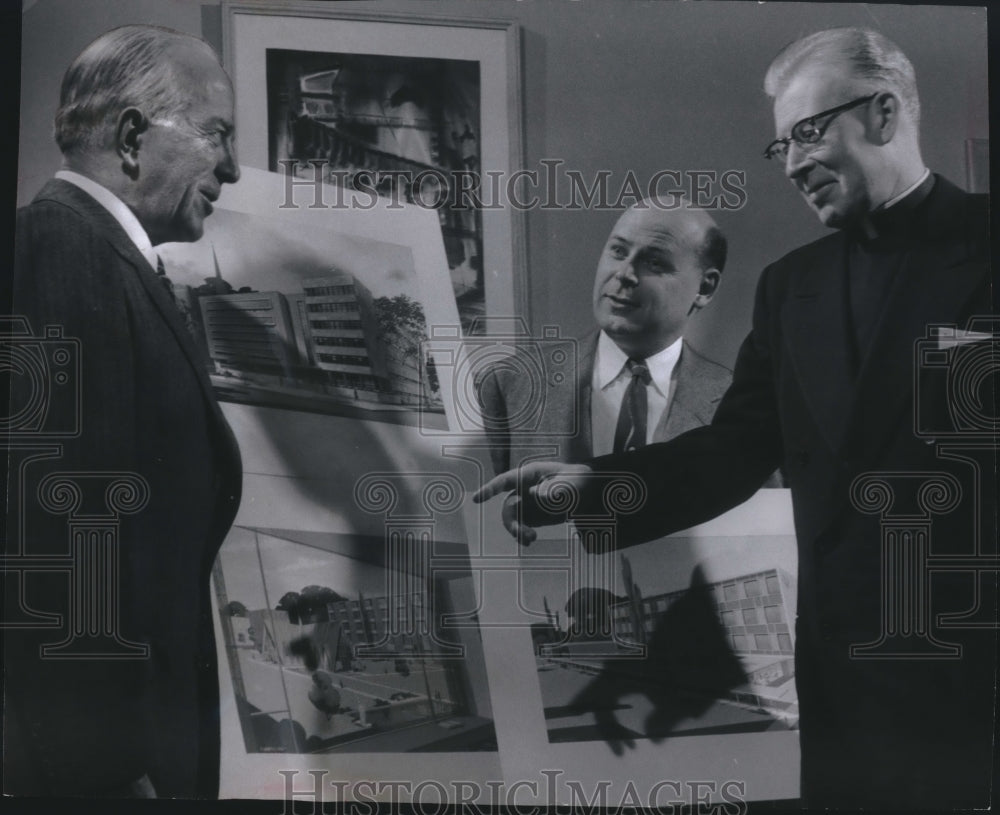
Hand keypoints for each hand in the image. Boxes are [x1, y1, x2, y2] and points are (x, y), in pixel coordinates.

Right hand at [473, 461, 592, 544]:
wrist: (588, 493)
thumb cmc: (578, 480)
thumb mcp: (571, 482)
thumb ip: (555, 488)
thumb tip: (535, 495)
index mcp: (530, 474)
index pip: (506, 481)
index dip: (490, 489)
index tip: (477, 499)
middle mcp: (524, 489)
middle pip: (509, 507)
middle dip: (512, 522)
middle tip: (522, 534)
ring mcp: (528, 504)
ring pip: (513, 519)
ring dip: (518, 530)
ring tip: (531, 539)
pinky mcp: (533, 516)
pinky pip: (522, 527)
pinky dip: (523, 535)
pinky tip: (530, 540)